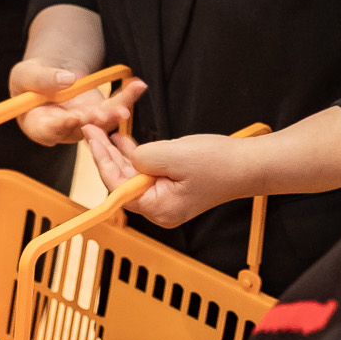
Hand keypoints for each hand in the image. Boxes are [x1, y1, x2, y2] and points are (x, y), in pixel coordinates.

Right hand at [9, 59, 145, 147]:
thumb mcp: (26, 75)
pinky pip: (114, 106)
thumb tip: (68, 79)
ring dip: (115, 113)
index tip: (74, 118)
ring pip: (102, 121)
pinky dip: (127, 96)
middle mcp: (63, 130)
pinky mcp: (100, 113)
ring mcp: (84, 123)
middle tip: (108, 113)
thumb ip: (41, 78)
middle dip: (96, 122)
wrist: (47, 75)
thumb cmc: (29, 80)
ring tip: (126, 103)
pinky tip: (138, 85)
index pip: (48, 131)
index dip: (61, 126)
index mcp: (38, 125)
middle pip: (80, 129)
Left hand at [86, 127, 267, 227]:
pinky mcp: (172, 188)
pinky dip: (136, 156)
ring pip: (133, 175)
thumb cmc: (219, 163)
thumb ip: (144, 158)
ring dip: (119, 154)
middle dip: (106, 155)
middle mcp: (159, 209)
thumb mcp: (174, 155)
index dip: (101, 160)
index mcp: (158, 208)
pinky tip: (124, 141)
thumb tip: (130, 158)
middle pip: (122, 181)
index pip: (118, 186)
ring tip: (104, 132)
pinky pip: (147, 172)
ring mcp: (166, 199)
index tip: (91, 138)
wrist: (249, 165)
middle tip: (92, 130)